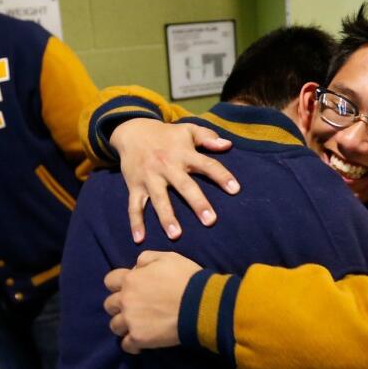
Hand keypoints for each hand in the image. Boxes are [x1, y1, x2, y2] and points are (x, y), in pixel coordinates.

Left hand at [103, 251, 200, 352]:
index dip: (117, 284)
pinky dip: (132, 344)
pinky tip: (140, 342)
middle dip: (119, 305)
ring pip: (115, 326)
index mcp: (130, 280)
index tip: (129, 288)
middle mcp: (126, 300)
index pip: (110, 281)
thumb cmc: (185, 278)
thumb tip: (136, 268)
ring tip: (137, 326)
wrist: (199, 304)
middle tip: (134, 308)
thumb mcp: (167, 258)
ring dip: (123, 325)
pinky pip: (126, 345)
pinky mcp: (139, 338)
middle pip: (109, 305)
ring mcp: (131, 320)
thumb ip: (146, 259)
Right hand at [111, 118, 240, 242]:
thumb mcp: (187, 130)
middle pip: (184, 186)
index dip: (221, 176)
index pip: (207, 164)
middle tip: (210, 221)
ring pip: (159, 199)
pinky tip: (139, 238)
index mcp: (183, 154)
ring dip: (166, 217)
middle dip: (197, 203)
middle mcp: (167, 166)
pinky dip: (135, 223)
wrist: (132, 131)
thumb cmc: (166, 135)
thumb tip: (228, 145)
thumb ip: (207, 137)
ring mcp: (149, 177)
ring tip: (176, 235)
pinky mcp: (135, 186)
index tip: (235, 190)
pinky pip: (134, 206)